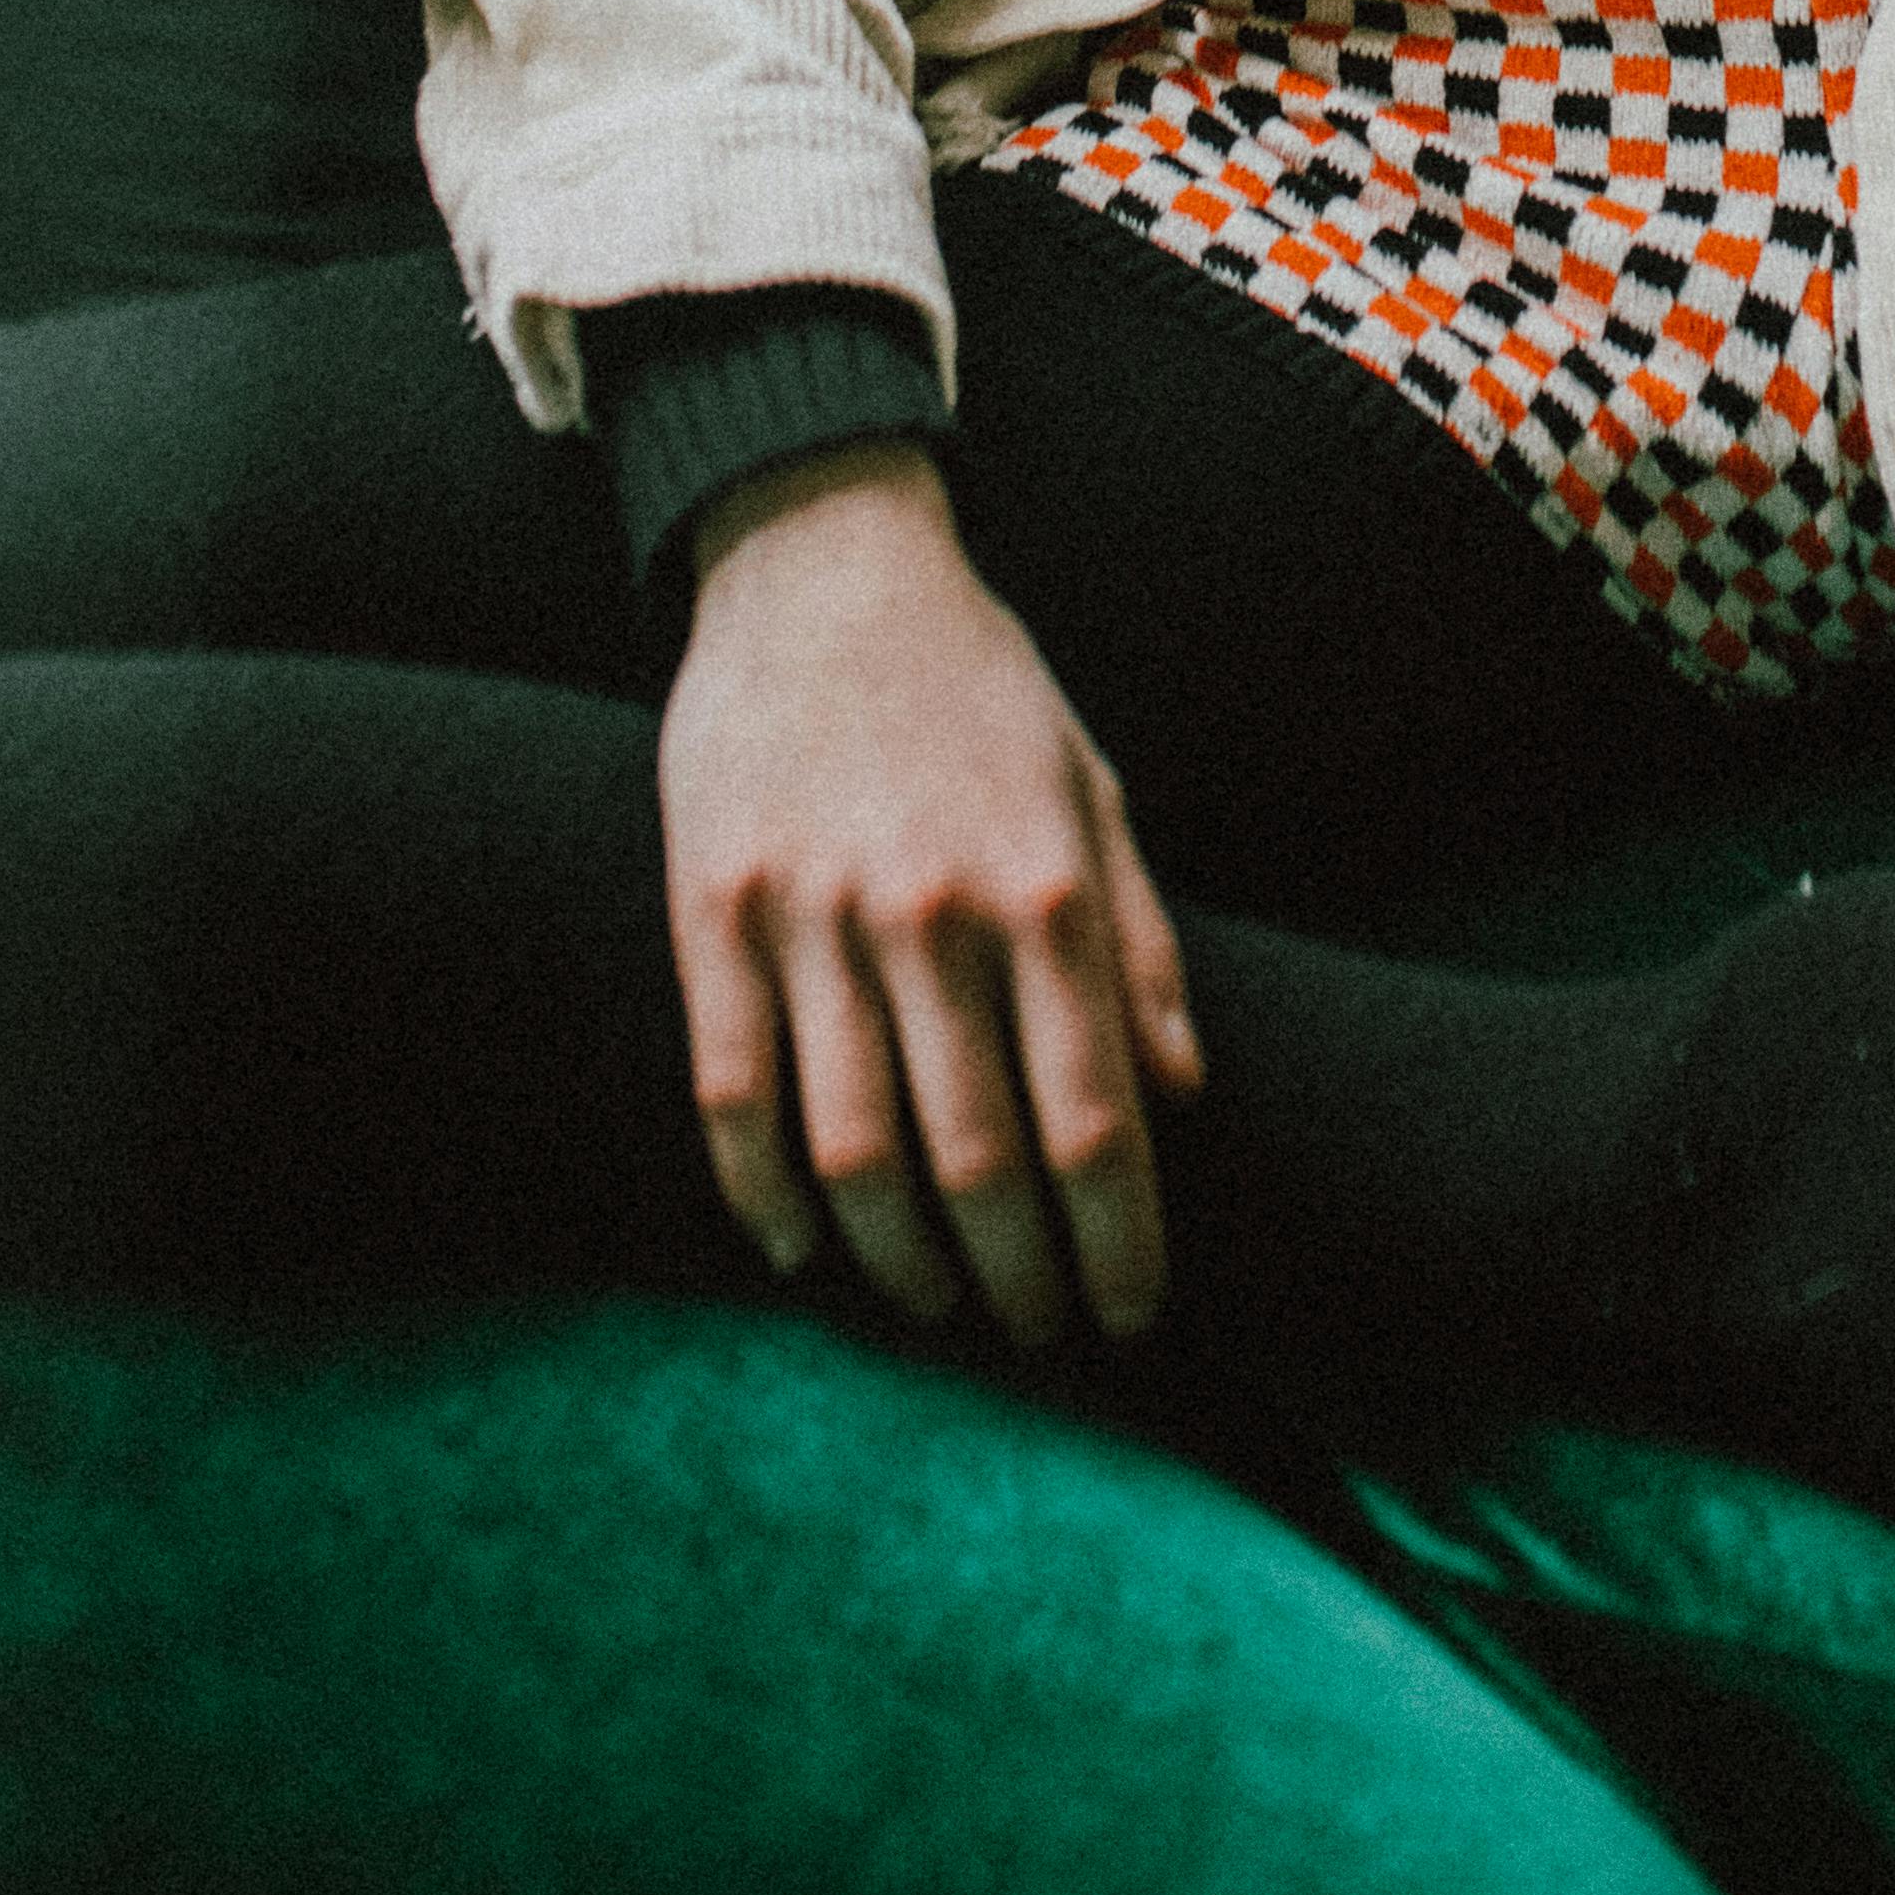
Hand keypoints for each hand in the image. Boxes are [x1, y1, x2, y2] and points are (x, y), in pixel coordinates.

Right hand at [659, 445, 1203, 1342]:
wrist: (824, 559)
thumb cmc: (979, 686)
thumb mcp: (1094, 787)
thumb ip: (1141, 942)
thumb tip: (1183, 1097)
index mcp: (1044, 884)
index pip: (1094, 1119)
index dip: (1117, 1242)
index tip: (1131, 1316)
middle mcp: (933, 912)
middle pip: (980, 1162)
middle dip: (1020, 1278)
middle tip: (1040, 1335)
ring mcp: (812, 915)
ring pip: (853, 1155)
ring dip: (901, 1262)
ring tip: (937, 1305)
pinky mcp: (711, 908)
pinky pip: (732, 1094)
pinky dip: (764, 1196)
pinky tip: (802, 1246)